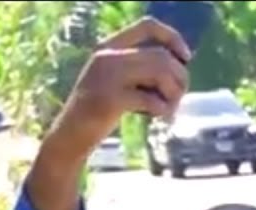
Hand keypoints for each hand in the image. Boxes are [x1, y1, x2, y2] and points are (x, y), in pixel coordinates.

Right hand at [45, 18, 190, 162]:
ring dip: (174, 92)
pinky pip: (151, 99)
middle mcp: (106, 57)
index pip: (148, 26)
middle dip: (179, 76)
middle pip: (161, 55)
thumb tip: (180, 67)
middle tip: (179, 97)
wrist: (69, 137)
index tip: (186, 58)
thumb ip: (139, 69)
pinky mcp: (110, 100)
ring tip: (170, 109)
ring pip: (160, 72)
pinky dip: (163, 109)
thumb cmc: (99, 112)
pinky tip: (160, 118)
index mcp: (108, 47)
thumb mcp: (115, 82)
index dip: (173, 38)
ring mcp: (107, 78)